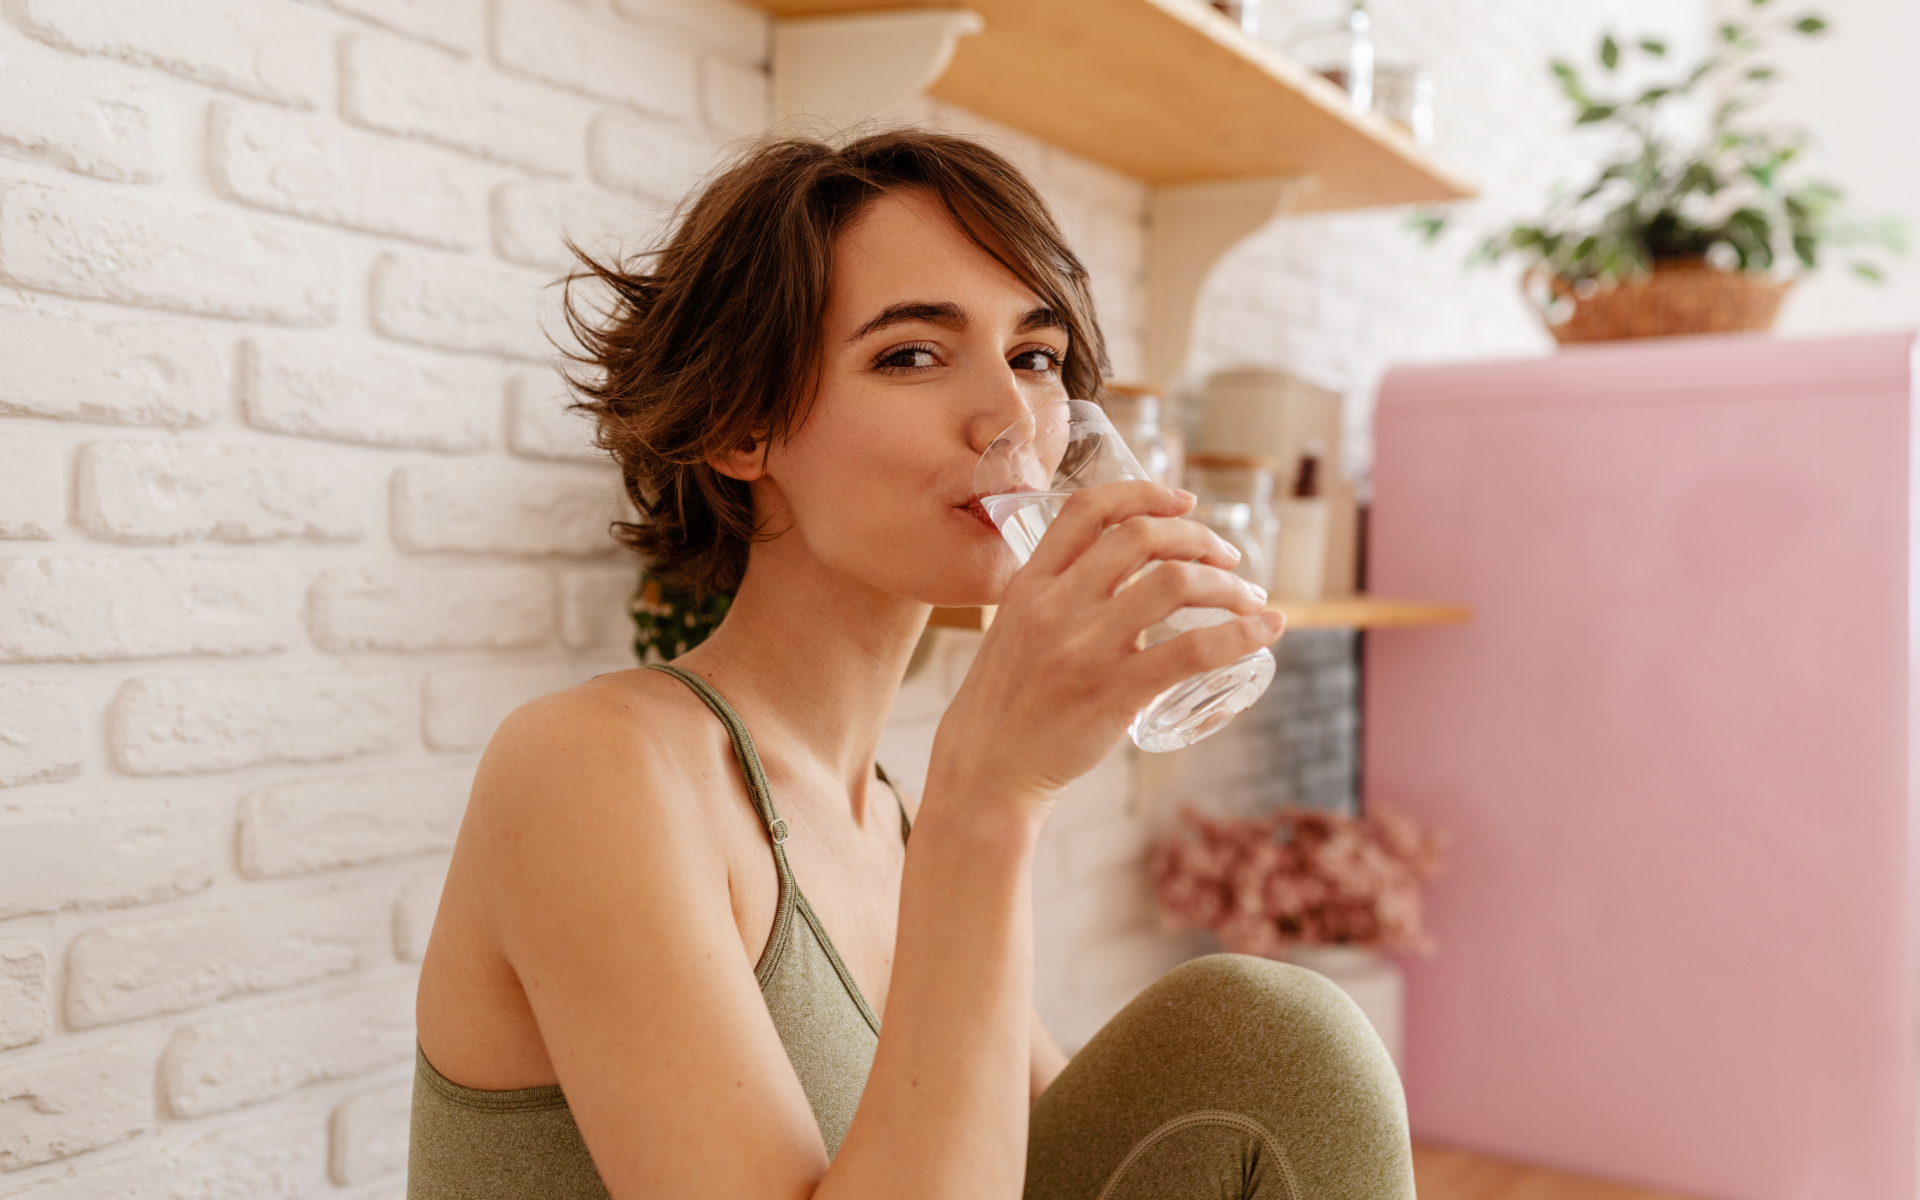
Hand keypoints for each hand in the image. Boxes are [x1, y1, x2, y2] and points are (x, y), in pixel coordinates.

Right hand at [928, 481, 1283, 808]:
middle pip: (1141, 537)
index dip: (1144, 493)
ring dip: (1227, 585)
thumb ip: (1057, 599)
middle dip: (1198, 538)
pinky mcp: (1112, 694)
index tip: (1183, 501)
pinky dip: (1238, 635)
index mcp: (1029, 583)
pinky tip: (1266, 631)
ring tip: (1249, 599)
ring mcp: (1083, 649)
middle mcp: (1054, 606)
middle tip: (1228, 560)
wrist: (985, 770)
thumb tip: (1121, 580)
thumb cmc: (1005, 703)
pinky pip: (1189, 651)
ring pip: (1173, 584)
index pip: (1088, 510)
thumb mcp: (1014, 629)